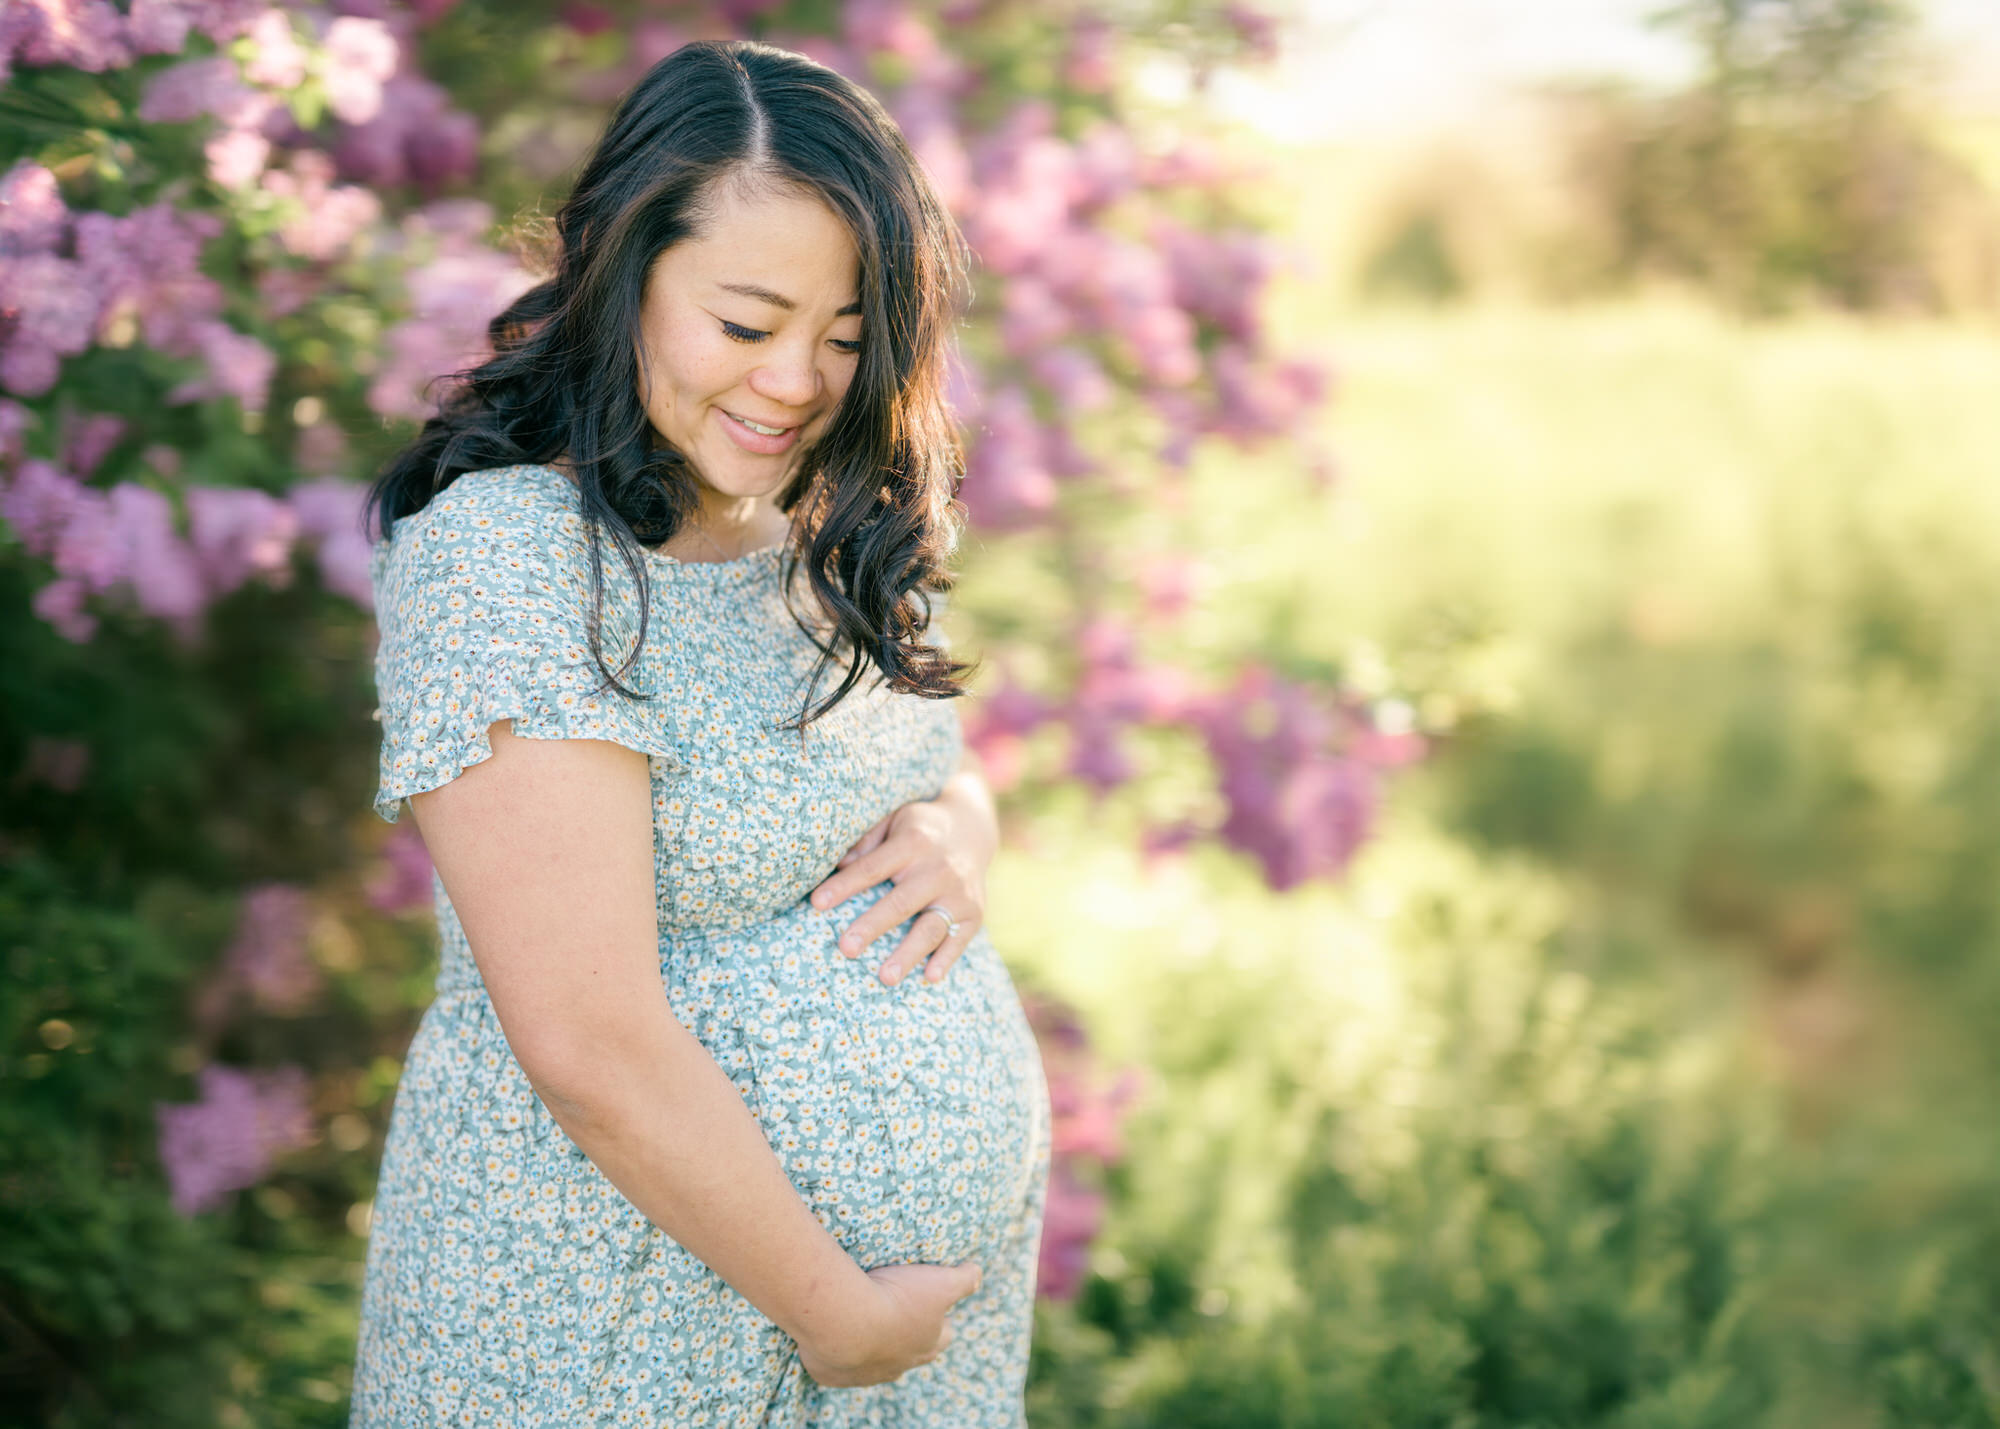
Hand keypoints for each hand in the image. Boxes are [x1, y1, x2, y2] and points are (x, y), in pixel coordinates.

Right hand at [795, 1260, 982, 1387]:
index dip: (942, 1321)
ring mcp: (866, 1374)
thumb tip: (977, 1273)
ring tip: (863, 1325)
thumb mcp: (941, 1282)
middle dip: (910, 1337)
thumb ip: (965, 1279)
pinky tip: (833, 1337)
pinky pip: (839, 1367)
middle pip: (912, 1354)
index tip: (935, 1306)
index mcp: (927, 1344)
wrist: (847, 1321)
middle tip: (900, 1315)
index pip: (944, 1336)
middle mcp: (900, 1364)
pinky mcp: (834, 1375)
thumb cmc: (898, 1299)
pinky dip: (837, 1354)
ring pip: (875, 1364)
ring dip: (872, 1346)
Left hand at [810, 775, 995, 986]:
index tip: (816, 903)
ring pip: (931, 927)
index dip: (845, 885)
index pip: (873, 867)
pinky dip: (945, 959)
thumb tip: (838, 865)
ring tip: (886, 978)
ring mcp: (959, 893)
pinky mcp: (975, 912)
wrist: (973, 827)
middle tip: (846, 948)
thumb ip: (867, 841)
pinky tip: (929, 977)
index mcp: (914, 842)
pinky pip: (959, 940)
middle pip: (901, 902)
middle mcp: (939, 869)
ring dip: (908, 954)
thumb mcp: (894, 820)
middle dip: (873, 926)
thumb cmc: (918, 828)